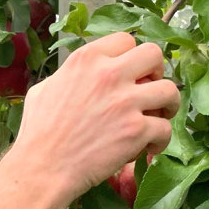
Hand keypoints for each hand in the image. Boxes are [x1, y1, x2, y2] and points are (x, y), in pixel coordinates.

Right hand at [12, 32, 179, 201]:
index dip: (131, 57)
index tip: (130, 73)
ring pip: (170, 89)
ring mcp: (125, 102)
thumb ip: (68, 76)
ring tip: (159, 117)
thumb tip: (80, 77)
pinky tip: (148, 148)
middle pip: (154, 54)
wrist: (43, 168)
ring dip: (168, 104)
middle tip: (150, 89)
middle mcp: (108, 75)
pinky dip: (160, 140)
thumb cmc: (37, 134)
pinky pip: (165, 128)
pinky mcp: (136, 131)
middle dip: (157, 71)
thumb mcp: (44, 90)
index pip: (125, 40)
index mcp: (86, 60)